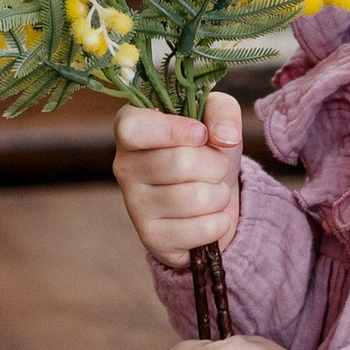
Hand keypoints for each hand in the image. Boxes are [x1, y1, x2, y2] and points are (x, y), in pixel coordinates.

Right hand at [113, 91, 242, 266]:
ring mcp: (134, 205)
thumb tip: (225, 137)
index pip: (133, 127)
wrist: (210, 195)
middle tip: (215, 165)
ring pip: (196, 197)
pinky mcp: (152, 237)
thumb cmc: (207, 148)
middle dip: (216, 164)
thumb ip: (223, 112)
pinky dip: (220, 221)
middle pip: (181, 163)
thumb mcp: (216, 118)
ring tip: (212, 189)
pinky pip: (202, 229)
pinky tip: (209, 215)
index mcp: (131, 128)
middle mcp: (123, 166)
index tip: (201, 134)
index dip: (173, 130)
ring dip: (220, 194)